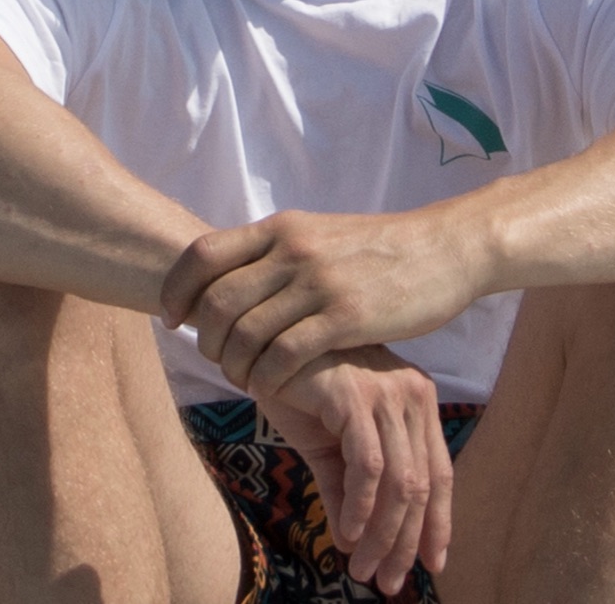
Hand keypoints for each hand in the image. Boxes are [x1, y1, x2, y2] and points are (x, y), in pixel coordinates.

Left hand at [161, 206, 481, 396]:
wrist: (443, 248)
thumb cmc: (376, 250)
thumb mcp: (318, 235)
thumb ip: (275, 252)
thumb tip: (228, 277)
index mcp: (281, 227)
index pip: (203, 253)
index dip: (175, 289)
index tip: (171, 318)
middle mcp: (293, 248)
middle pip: (216, 301)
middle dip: (205, 340)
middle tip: (215, 360)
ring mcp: (319, 281)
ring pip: (245, 333)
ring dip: (234, 367)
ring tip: (244, 380)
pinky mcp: (347, 316)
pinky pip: (285, 355)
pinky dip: (267, 379)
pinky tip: (274, 388)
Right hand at [259, 345, 451, 595]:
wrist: (261, 347)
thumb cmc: (299, 389)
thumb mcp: (329, 446)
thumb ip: (346, 489)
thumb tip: (354, 545)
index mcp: (415, 400)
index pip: (440, 472)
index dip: (439, 524)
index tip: (431, 566)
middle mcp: (410, 392)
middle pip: (423, 484)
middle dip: (407, 542)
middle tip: (386, 582)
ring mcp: (384, 391)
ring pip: (401, 481)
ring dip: (383, 535)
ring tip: (361, 569)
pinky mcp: (354, 395)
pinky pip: (369, 465)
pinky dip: (361, 506)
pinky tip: (346, 531)